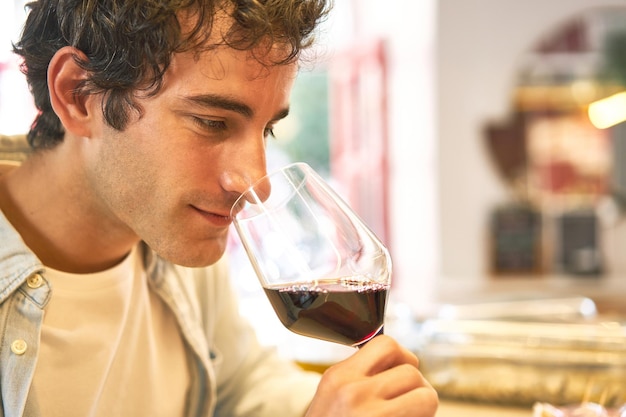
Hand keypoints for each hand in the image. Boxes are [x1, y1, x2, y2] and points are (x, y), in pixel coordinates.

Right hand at [305, 335, 438, 416]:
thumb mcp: (331, 394)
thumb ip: (359, 375)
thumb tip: (402, 361)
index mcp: (339, 377)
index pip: (387, 344)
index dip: (404, 357)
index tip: (402, 373)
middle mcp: (354, 394)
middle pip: (412, 371)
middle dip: (417, 386)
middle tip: (408, 403)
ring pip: (426, 396)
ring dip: (424, 407)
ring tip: (410, 416)